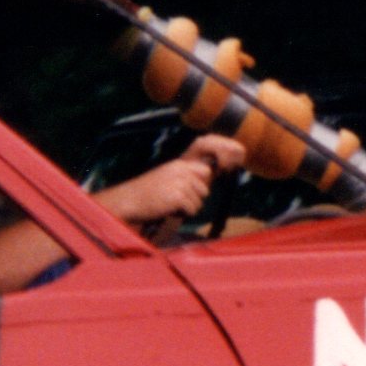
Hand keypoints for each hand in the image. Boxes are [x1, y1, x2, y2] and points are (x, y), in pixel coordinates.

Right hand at [100, 133, 245, 226]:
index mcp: (178, 164)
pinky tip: (167, 209)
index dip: (219, 159)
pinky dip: (182, 213)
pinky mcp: (177, 194)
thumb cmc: (147, 196)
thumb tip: (206, 178)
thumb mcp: (167, 180)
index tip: (239, 152)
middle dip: (196, 195)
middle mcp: (180, 169)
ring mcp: (179, 181)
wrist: (127, 202)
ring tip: (169, 205)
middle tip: (177, 200)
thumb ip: (186, 178)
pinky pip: (192, 208)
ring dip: (187, 206)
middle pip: (204, 182)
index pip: (205, 161)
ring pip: (200, 199)